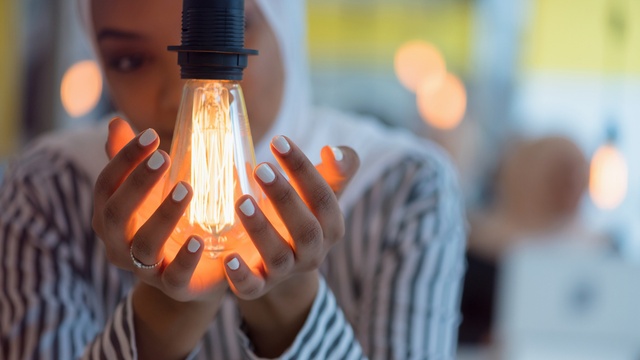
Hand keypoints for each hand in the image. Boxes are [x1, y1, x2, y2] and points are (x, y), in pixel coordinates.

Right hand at [93, 118, 226, 301]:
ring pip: (145, 245)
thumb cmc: (167, 221)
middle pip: (117, 213)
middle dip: (139, 183)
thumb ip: (133, 161)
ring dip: (164, 214)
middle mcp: (119, 244)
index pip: (107, 185)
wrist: (192, 271)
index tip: (152, 135)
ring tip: (187, 189)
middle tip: (165, 155)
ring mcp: (144, 269)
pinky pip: (174, 276)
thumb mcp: (151, 191)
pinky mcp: (173, 287)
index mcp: (110, 216)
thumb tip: (116, 122)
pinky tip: (199, 239)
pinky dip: (185, 258)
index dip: (125, 159)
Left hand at [222, 135, 358, 299]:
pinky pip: (252, 287)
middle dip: (284, 198)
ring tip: (241, 201)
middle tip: (260, 168)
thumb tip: (331, 151)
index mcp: (331, 227)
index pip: (323, 197)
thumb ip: (338, 167)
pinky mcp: (259, 287)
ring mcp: (285, 271)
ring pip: (278, 256)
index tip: (279, 140)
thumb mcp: (323, 190)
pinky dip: (240, 275)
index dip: (302, 169)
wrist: (283, 261)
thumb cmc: (302, 213)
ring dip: (261, 229)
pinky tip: (227, 257)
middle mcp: (312, 252)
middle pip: (305, 229)